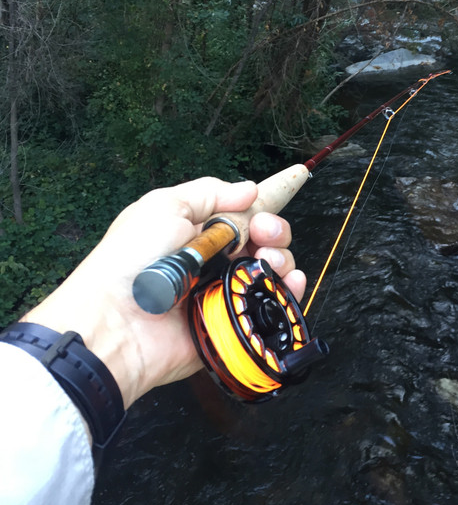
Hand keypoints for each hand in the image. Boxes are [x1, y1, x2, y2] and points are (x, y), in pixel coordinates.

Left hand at [22, 178, 305, 408]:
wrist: (117, 322)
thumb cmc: (131, 260)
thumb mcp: (164, 206)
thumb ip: (210, 193)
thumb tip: (249, 189)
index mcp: (197, 230)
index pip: (241, 212)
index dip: (264, 202)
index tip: (293, 182)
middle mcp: (214, 260)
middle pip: (263, 239)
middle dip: (273, 229)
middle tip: (264, 234)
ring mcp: (224, 291)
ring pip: (271, 270)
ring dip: (281, 257)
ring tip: (268, 260)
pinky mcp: (232, 322)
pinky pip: (271, 305)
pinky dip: (289, 291)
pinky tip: (290, 281)